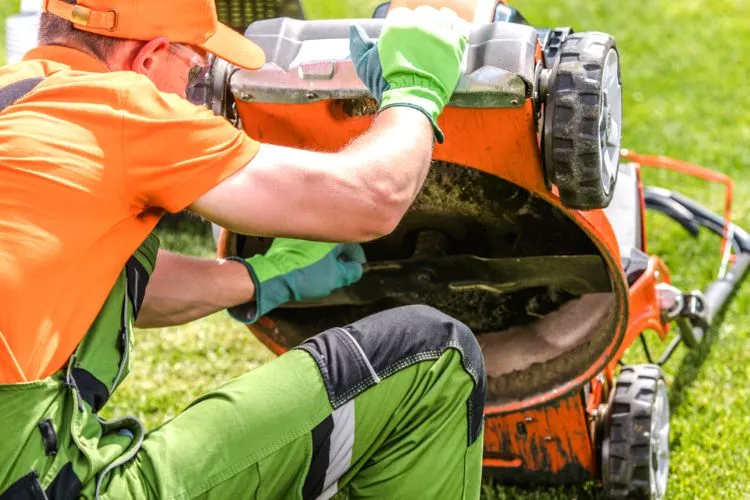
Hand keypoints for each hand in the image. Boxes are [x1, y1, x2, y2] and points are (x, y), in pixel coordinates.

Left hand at [227, 238, 365, 322]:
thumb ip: (351, 271)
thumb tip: (355, 268)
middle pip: (336, 242)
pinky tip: (307, 264)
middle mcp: (318, 226)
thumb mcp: (336, 278)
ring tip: (322, 269)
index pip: (353, 246)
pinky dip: (309, 251)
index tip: (354, 269)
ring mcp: (301, 230)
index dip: (355, 261)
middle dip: (339, 256)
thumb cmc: (306, 276)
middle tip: (339, 271)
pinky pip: (305, 243)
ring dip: (324, 253)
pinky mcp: (287, 235)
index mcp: (333, 234)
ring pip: (320, 241)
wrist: (274, 276)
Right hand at [349, 6, 468, 142]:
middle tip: (422, 40)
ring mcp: (439, 32)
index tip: (405, 37)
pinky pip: (460, 27)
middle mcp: (419, 23)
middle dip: (422, 24)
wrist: (410, 100)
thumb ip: (359, 43)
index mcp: (398, 24)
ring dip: (441, 23)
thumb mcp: (364, 63)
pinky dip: (457, 29)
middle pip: (424, 13)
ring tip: (438, 36)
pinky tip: (452, 37)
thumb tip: (355, 28)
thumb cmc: (385, 83)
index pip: (403, 14)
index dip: (403, 25)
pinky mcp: (454, 44)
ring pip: (444, 16)